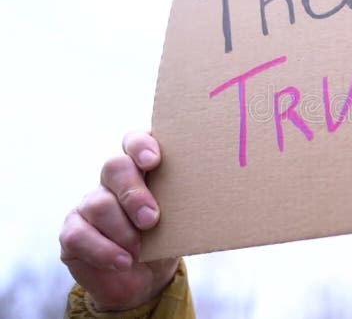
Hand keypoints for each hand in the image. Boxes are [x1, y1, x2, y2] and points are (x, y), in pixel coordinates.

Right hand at [60, 131, 178, 310]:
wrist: (146, 280)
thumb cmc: (168, 240)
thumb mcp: (182, 220)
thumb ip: (185, 202)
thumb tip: (209, 196)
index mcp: (143, 168)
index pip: (135, 140)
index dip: (141, 145)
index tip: (153, 160)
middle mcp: (114, 180)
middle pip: (115, 167)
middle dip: (134, 193)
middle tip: (151, 219)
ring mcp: (90, 203)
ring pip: (100, 204)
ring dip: (124, 230)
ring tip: (140, 250)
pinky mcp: (73, 231)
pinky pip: (80, 235)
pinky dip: (105, 251)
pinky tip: (124, 262)